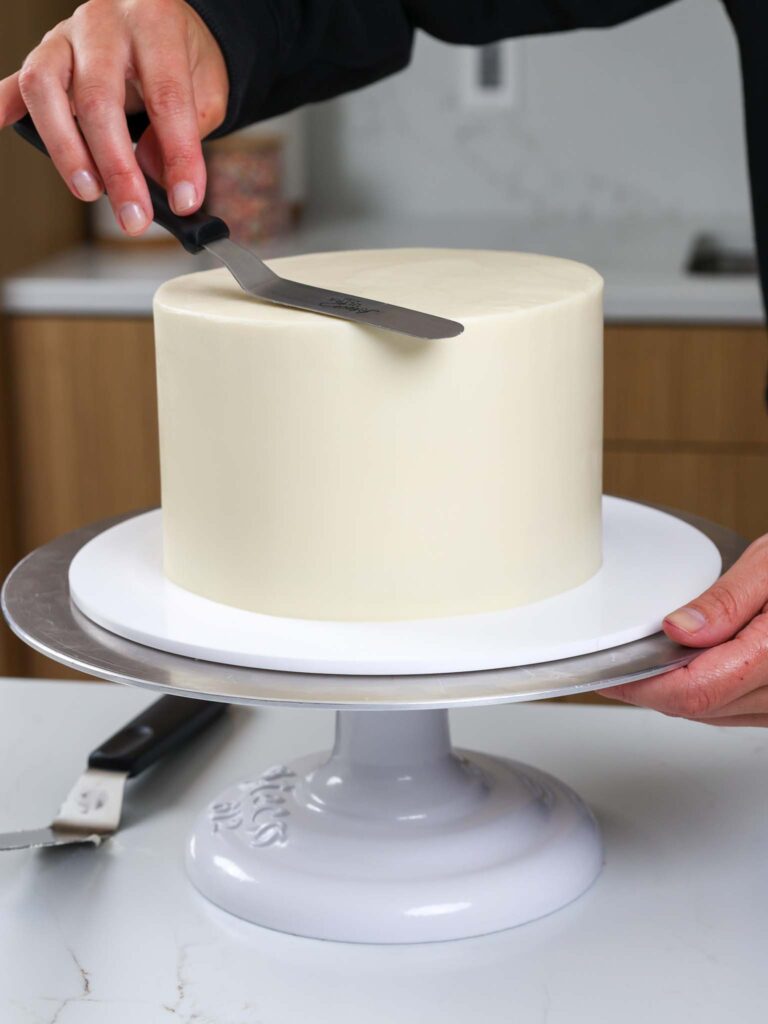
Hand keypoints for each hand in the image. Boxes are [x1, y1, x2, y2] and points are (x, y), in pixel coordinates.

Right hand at [0, 0, 227, 234]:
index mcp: (155, 23)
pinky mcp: (45, 54)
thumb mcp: (208, 90)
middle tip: (134, 216)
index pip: (166, 97)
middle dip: (117, 169)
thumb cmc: (186, 58)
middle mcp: (105, 22)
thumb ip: (188, 132)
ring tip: (90, 192)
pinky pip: (17, 81)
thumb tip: (153, 176)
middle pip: (98, 98)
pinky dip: (5, 105)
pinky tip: (5, 125)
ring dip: (65, 149)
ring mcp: (67, 35)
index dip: (178, 156)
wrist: (164, 20)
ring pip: (44, 86)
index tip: (185, 201)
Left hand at [601, 535, 767, 725]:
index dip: (641, 686)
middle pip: (698, 707)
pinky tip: (689, 668)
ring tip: (649, 659)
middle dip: (652, 687)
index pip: (694, 691)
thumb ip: (726, 600)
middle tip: (618, 661)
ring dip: (676, 692)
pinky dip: (706, 692)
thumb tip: (678, 630)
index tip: (608, 673)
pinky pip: (735, 711)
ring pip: (713, 714)